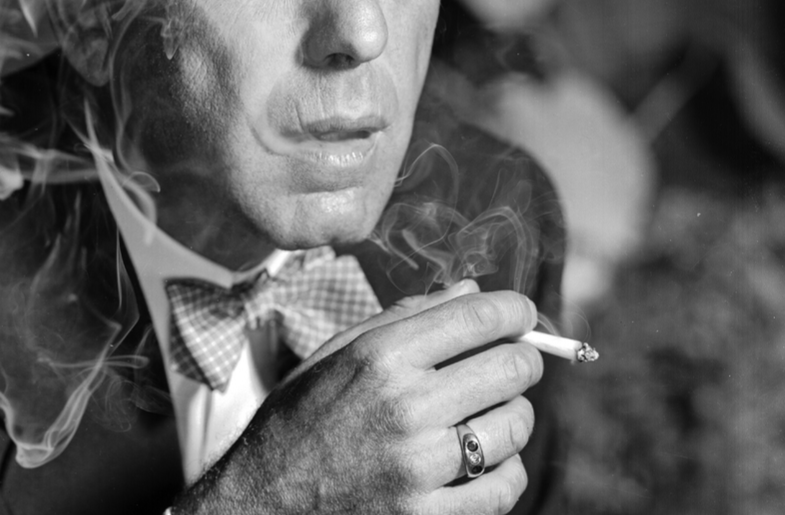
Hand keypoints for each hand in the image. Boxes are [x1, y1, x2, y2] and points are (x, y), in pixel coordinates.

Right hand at [173, 283, 541, 514]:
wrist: (261, 500)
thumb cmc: (300, 418)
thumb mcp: (338, 352)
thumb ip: (408, 317)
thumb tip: (472, 290)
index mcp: (380, 356)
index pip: (478, 318)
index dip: (515, 311)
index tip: (522, 316)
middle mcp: (404, 406)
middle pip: (510, 368)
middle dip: (523, 359)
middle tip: (513, 362)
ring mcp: (418, 466)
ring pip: (515, 426)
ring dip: (512, 415)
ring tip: (489, 413)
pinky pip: (504, 486)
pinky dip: (504, 469)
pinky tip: (481, 460)